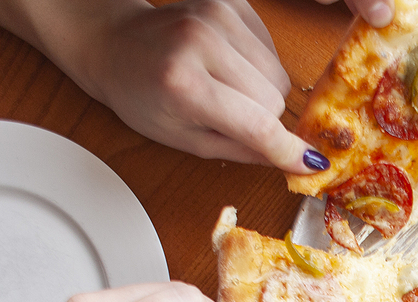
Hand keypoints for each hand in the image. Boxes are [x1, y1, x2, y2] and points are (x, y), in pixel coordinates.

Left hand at [0, 0, 390, 172]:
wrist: (100, 32)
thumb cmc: (130, 91)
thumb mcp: (172, 134)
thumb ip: (234, 146)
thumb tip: (292, 163)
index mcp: (190, 87)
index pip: (260, 125)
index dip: (290, 152)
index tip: (318, 170)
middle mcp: (210, 46)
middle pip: (277, 99)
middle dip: (274, 125)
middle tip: (264, 143)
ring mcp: (224, 20)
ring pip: (280, 75)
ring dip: (270, 98)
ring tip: (234, 107)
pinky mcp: (233, 5)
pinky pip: (271, 50)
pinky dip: (263, 72)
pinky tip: (236, 80)